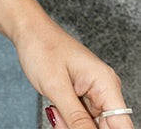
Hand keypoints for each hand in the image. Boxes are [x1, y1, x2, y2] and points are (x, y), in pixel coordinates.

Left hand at [15, 19, 132, 128]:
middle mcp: (105, 90)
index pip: (122, 127)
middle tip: (60, 119)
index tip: (81, 128)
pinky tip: (56, 110)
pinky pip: (82, 120)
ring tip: (56, 110)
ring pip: (92, 127)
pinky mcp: (83, 97)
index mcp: (106, 84)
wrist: (28, 30)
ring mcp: (94, 95)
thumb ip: (76, 118)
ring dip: (72, 126)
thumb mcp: (56, 86)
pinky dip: (68, 121)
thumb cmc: (41, 46)